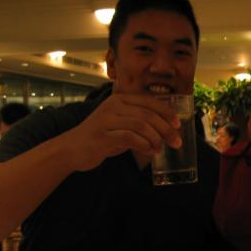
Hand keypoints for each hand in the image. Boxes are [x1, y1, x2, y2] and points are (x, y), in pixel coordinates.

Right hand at [63, 93, 181, 171]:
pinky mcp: (101, 135)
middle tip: (177, 142)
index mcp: (120, 99)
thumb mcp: (123, 125)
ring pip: (141, 125)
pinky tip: (149, 151)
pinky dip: (143, 145)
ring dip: (156, 138)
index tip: (178, 124)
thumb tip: (168, 128)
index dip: (167, 112)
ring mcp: (106, 119)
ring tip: (160, 149)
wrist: (72, 149)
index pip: (150, 102)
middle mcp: (113, 105)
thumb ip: (140, 123)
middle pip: (148, 114)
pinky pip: (129, 137)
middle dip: (166, 129)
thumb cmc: (102, 137)